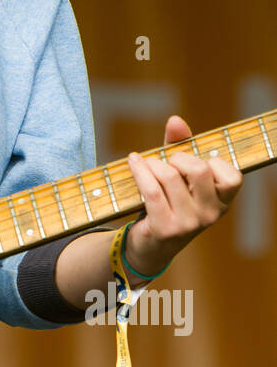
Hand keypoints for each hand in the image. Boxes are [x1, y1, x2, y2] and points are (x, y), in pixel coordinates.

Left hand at [124, 114, 242, 277]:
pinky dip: (139, 170)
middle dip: (177, 158)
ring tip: (146, 165)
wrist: (151, 245)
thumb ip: (180, 145)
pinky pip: (150, 189)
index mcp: (222, 202)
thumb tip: (175, 120)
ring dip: (153, 164)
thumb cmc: (169, 202)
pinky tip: (133, 161)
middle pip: (198, 169)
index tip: (194, 164)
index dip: (211, 162)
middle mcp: (210, 215)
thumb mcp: (179, 174)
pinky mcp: (165, 228)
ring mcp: (189, 224)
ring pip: (170, 176)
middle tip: (166, 163)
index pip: (232, 176)